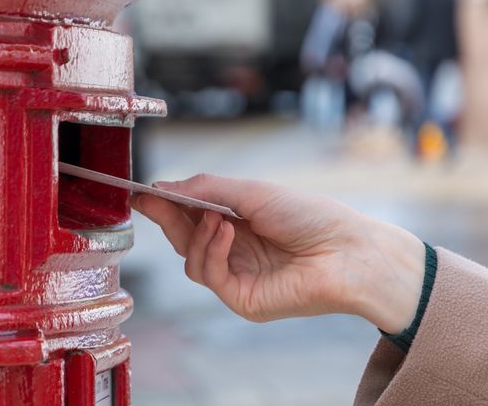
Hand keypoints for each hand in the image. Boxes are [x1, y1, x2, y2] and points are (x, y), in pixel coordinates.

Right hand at [130, 174, 425, 333]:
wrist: (347, 250)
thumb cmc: (309, 215)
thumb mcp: (251, 192)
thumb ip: (205, 189)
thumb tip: (163, 187)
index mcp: (236, 223)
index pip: (190, 215)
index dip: (164, 204)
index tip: (140, 191)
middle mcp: (234, 251)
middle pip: (184, 238)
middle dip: (167, 216)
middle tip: (151, 198)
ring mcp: (237, 277)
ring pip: (191, 261)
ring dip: (196, 234)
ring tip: (218, 217)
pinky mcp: (243, 299)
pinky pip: (209, 276)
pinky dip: (212, 251)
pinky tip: (228, 232)